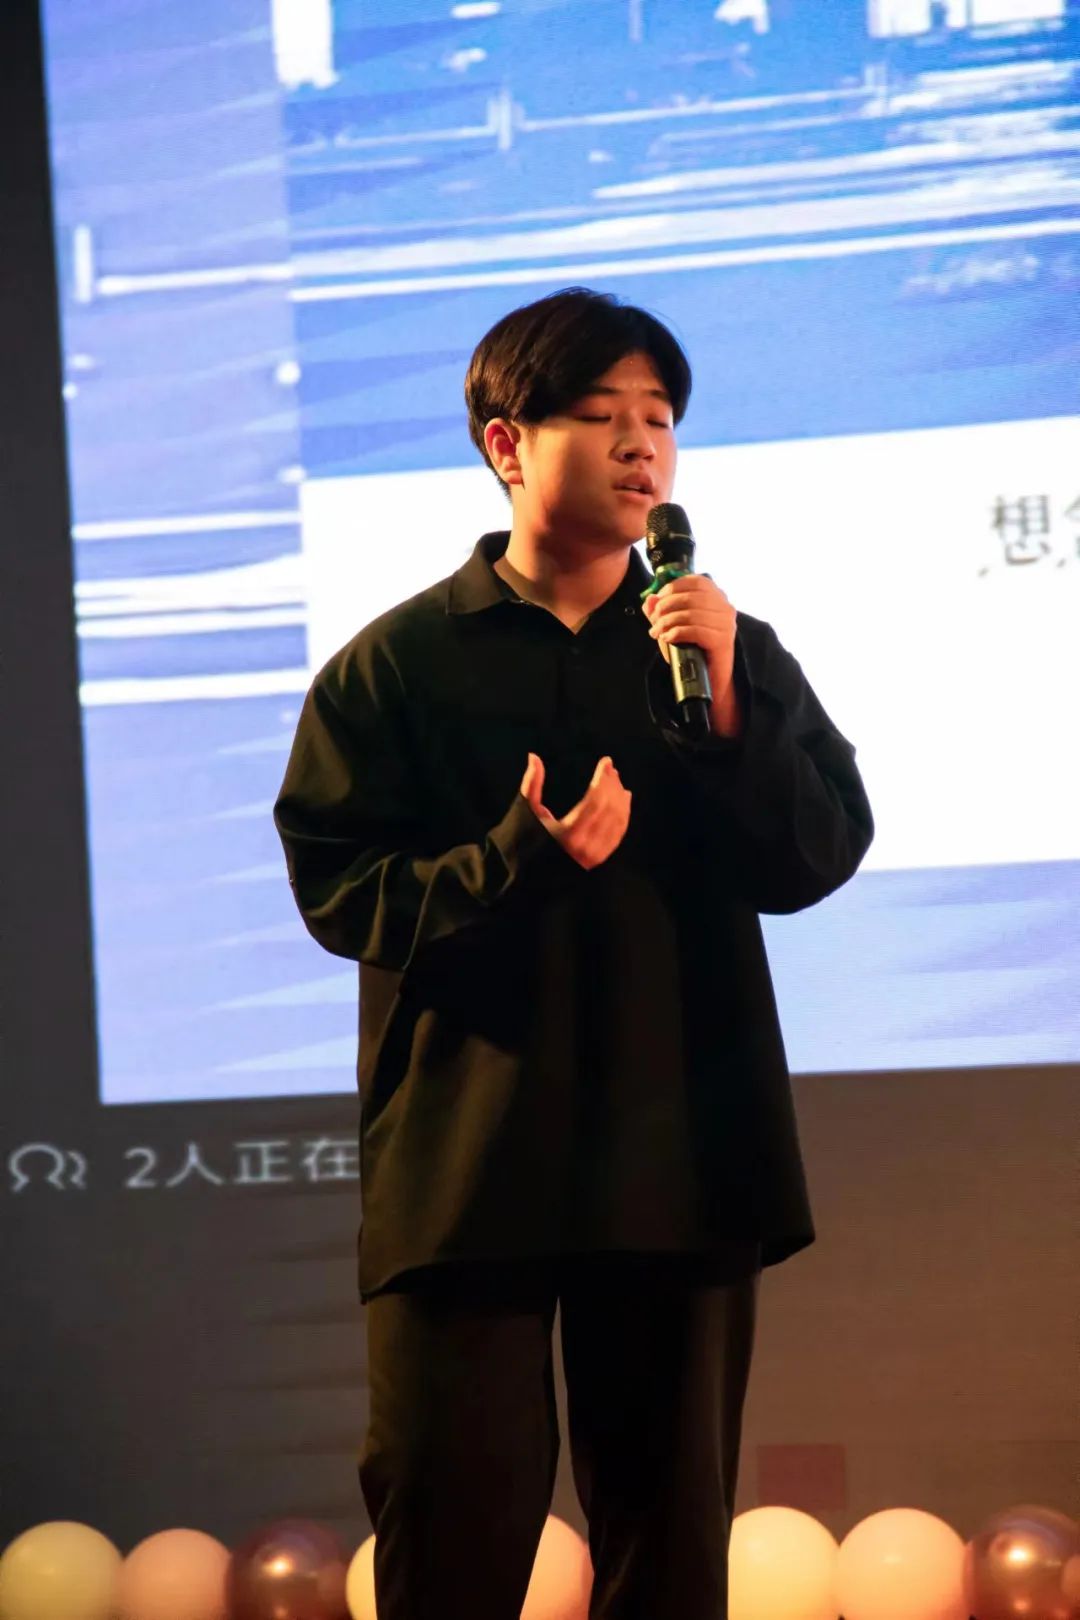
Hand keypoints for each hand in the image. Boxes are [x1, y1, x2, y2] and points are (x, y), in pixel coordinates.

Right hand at [520, 752, 630, 869]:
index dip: (603, 779)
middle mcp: (585, 846)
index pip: (595, 800)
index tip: (606, 762)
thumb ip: (531, 784)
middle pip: (609, 808)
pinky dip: (624, 814)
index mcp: (569, 834)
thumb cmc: (524, 841)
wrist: (529, 875)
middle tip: (611, 768)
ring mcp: (595, 854)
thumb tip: (534, 756)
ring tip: (617, 780)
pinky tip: (624, 800)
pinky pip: (618, 833)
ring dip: (620, 797)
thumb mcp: (526, 812)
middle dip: (612, 784)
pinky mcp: (599, 858)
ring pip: (618, 820)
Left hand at [642, 574, 736, 700]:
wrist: (708, 679)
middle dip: (666, 607)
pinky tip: (667, 638)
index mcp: (717, 597)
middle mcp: (725, 607)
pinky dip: (677, 633)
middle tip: (653, 621)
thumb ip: (661, 610)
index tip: (657, 601)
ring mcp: (726, 623)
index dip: (672, 587)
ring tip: (657, 632)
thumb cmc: (692, 650)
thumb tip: (649, 599)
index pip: (696, 581)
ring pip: (691, 613)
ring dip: (668, 622)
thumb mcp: (673, 626)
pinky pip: (695, 630)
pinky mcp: (723, 640)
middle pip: (691, 596)